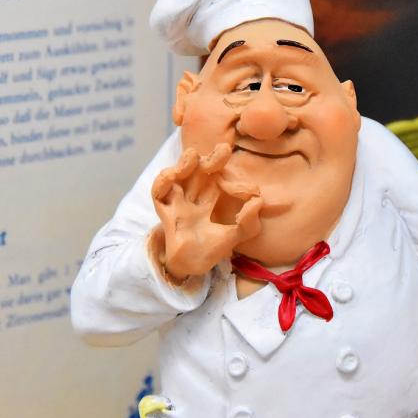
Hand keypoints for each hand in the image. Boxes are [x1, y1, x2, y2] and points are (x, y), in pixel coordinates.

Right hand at [151, 144, 262, 279]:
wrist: (192, 267)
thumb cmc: (211, 248)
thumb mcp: (235, 236)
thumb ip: (248, 222)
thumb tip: (258, 201)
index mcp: (211, 196)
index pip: (221, 178)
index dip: (234, 179)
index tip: (250, 190)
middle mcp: (194, 194)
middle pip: (199, 169)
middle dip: (211, 158)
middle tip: (224, 150)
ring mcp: (178, 201)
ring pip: (177, 174)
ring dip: (183, 163)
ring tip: (192, 156)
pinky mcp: (165, 212)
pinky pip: (159, 193)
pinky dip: (162, 182)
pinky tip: (171, 175)